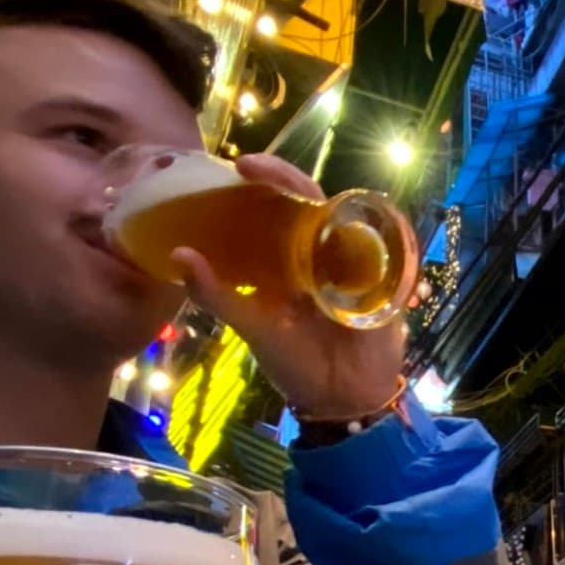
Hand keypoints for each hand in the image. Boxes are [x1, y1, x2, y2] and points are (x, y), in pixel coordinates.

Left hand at [172, 153, 407, 421]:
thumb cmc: (294, 362)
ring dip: (326, 201)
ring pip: (345, 216)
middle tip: (252, 167)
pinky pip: (384, 247)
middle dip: (283, 179)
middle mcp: (317, 251)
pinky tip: (355, 225)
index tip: (238, 165)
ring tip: (298, 193)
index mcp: (285, 257)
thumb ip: (217, 295)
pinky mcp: (384, 278)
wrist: (340, 399)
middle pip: (308, 200)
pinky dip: (373, 232)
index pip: (275, 208)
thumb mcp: (251, 326)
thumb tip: (179, 254)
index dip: (261, 182)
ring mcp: (352, 260)